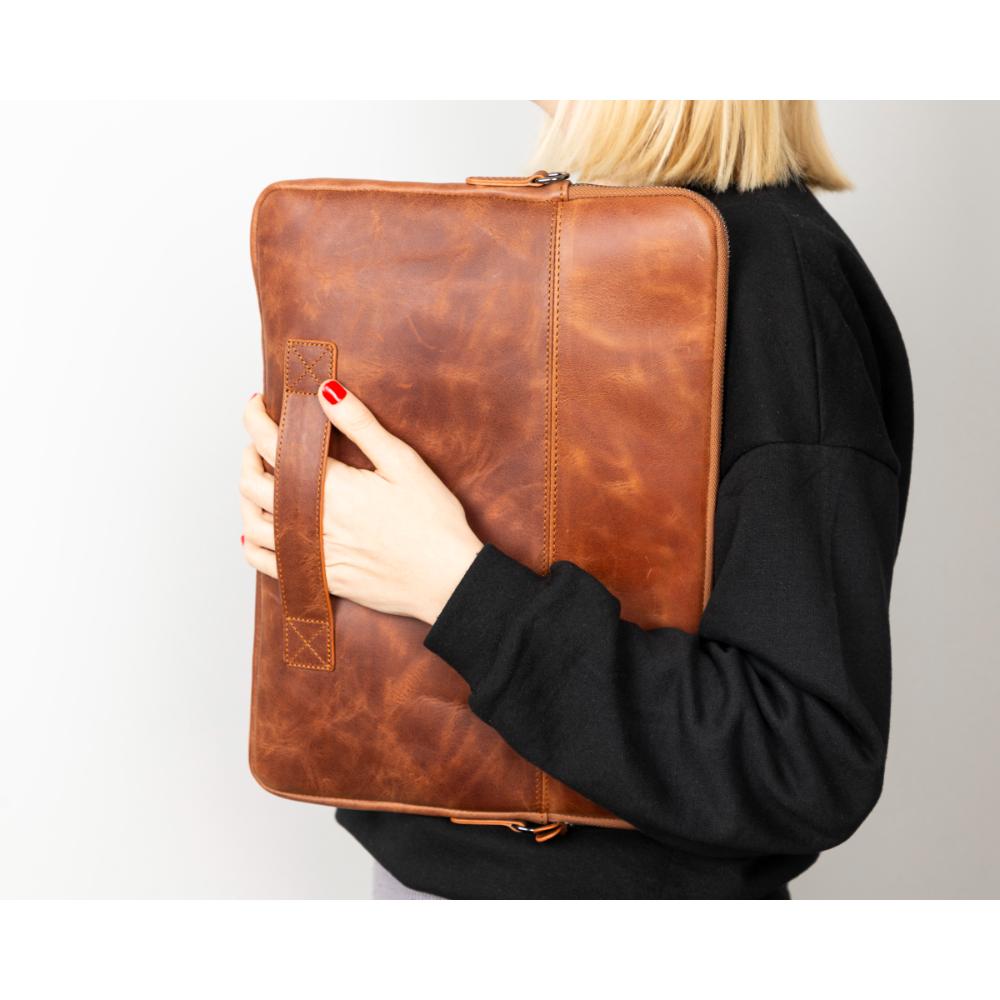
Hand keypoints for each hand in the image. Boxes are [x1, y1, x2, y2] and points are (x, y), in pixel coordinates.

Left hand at [239, 381, 483, 625]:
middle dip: (249, 454)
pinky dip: (252, 545)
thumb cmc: (434, 521)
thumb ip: (361, 425)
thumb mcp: (404, 463)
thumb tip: (326, 391)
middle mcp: (315, 521)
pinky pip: (268, 564)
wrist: (449, 580)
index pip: (273, 446)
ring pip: (253, 525)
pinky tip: (256, 533)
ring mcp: (315, 552)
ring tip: (258, 481)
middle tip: (260, 440)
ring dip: (247, 498)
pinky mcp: (322, 578)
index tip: (257, 405)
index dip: (256, 420)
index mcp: (334, 487)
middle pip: (253, 484)